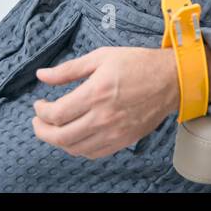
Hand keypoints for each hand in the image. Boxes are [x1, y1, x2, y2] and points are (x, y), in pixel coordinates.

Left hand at [32, 46, 178, 158]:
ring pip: (75, 148)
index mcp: (95, 93)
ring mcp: (114, 132)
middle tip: (38, 121)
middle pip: (60, 137)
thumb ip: (68, 69)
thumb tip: (41, 75)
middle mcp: (102, 117)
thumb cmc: (138, 63)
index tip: (39, 105)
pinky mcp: (124, 140)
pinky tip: (76, 137)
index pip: (56, 114)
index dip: (41, 112)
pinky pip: (93, 153)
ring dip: (58, 141)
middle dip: (42, 131)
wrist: (172, 79)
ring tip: (55, 130)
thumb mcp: (101, 57)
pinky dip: (79, 148)